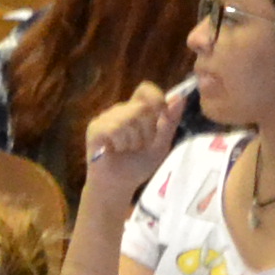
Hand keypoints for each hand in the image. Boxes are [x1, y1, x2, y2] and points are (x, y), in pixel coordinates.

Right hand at [84, 79, 189, 196]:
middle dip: (148, 130)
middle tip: (140, 145)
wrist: (119, 185)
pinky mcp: (95, 129)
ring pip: (129, 117)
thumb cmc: (138, 165)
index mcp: (136, 111)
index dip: (156, 98)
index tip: (162, 115)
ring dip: (134, 140)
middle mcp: (120, 110)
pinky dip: (121, 143)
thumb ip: (170, 122)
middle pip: (142, 106)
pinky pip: (114, 128)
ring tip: (127, 149)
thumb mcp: (161, 143)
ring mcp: (106, 118)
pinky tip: (115, 150)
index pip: (146, 89)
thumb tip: (180, 98)